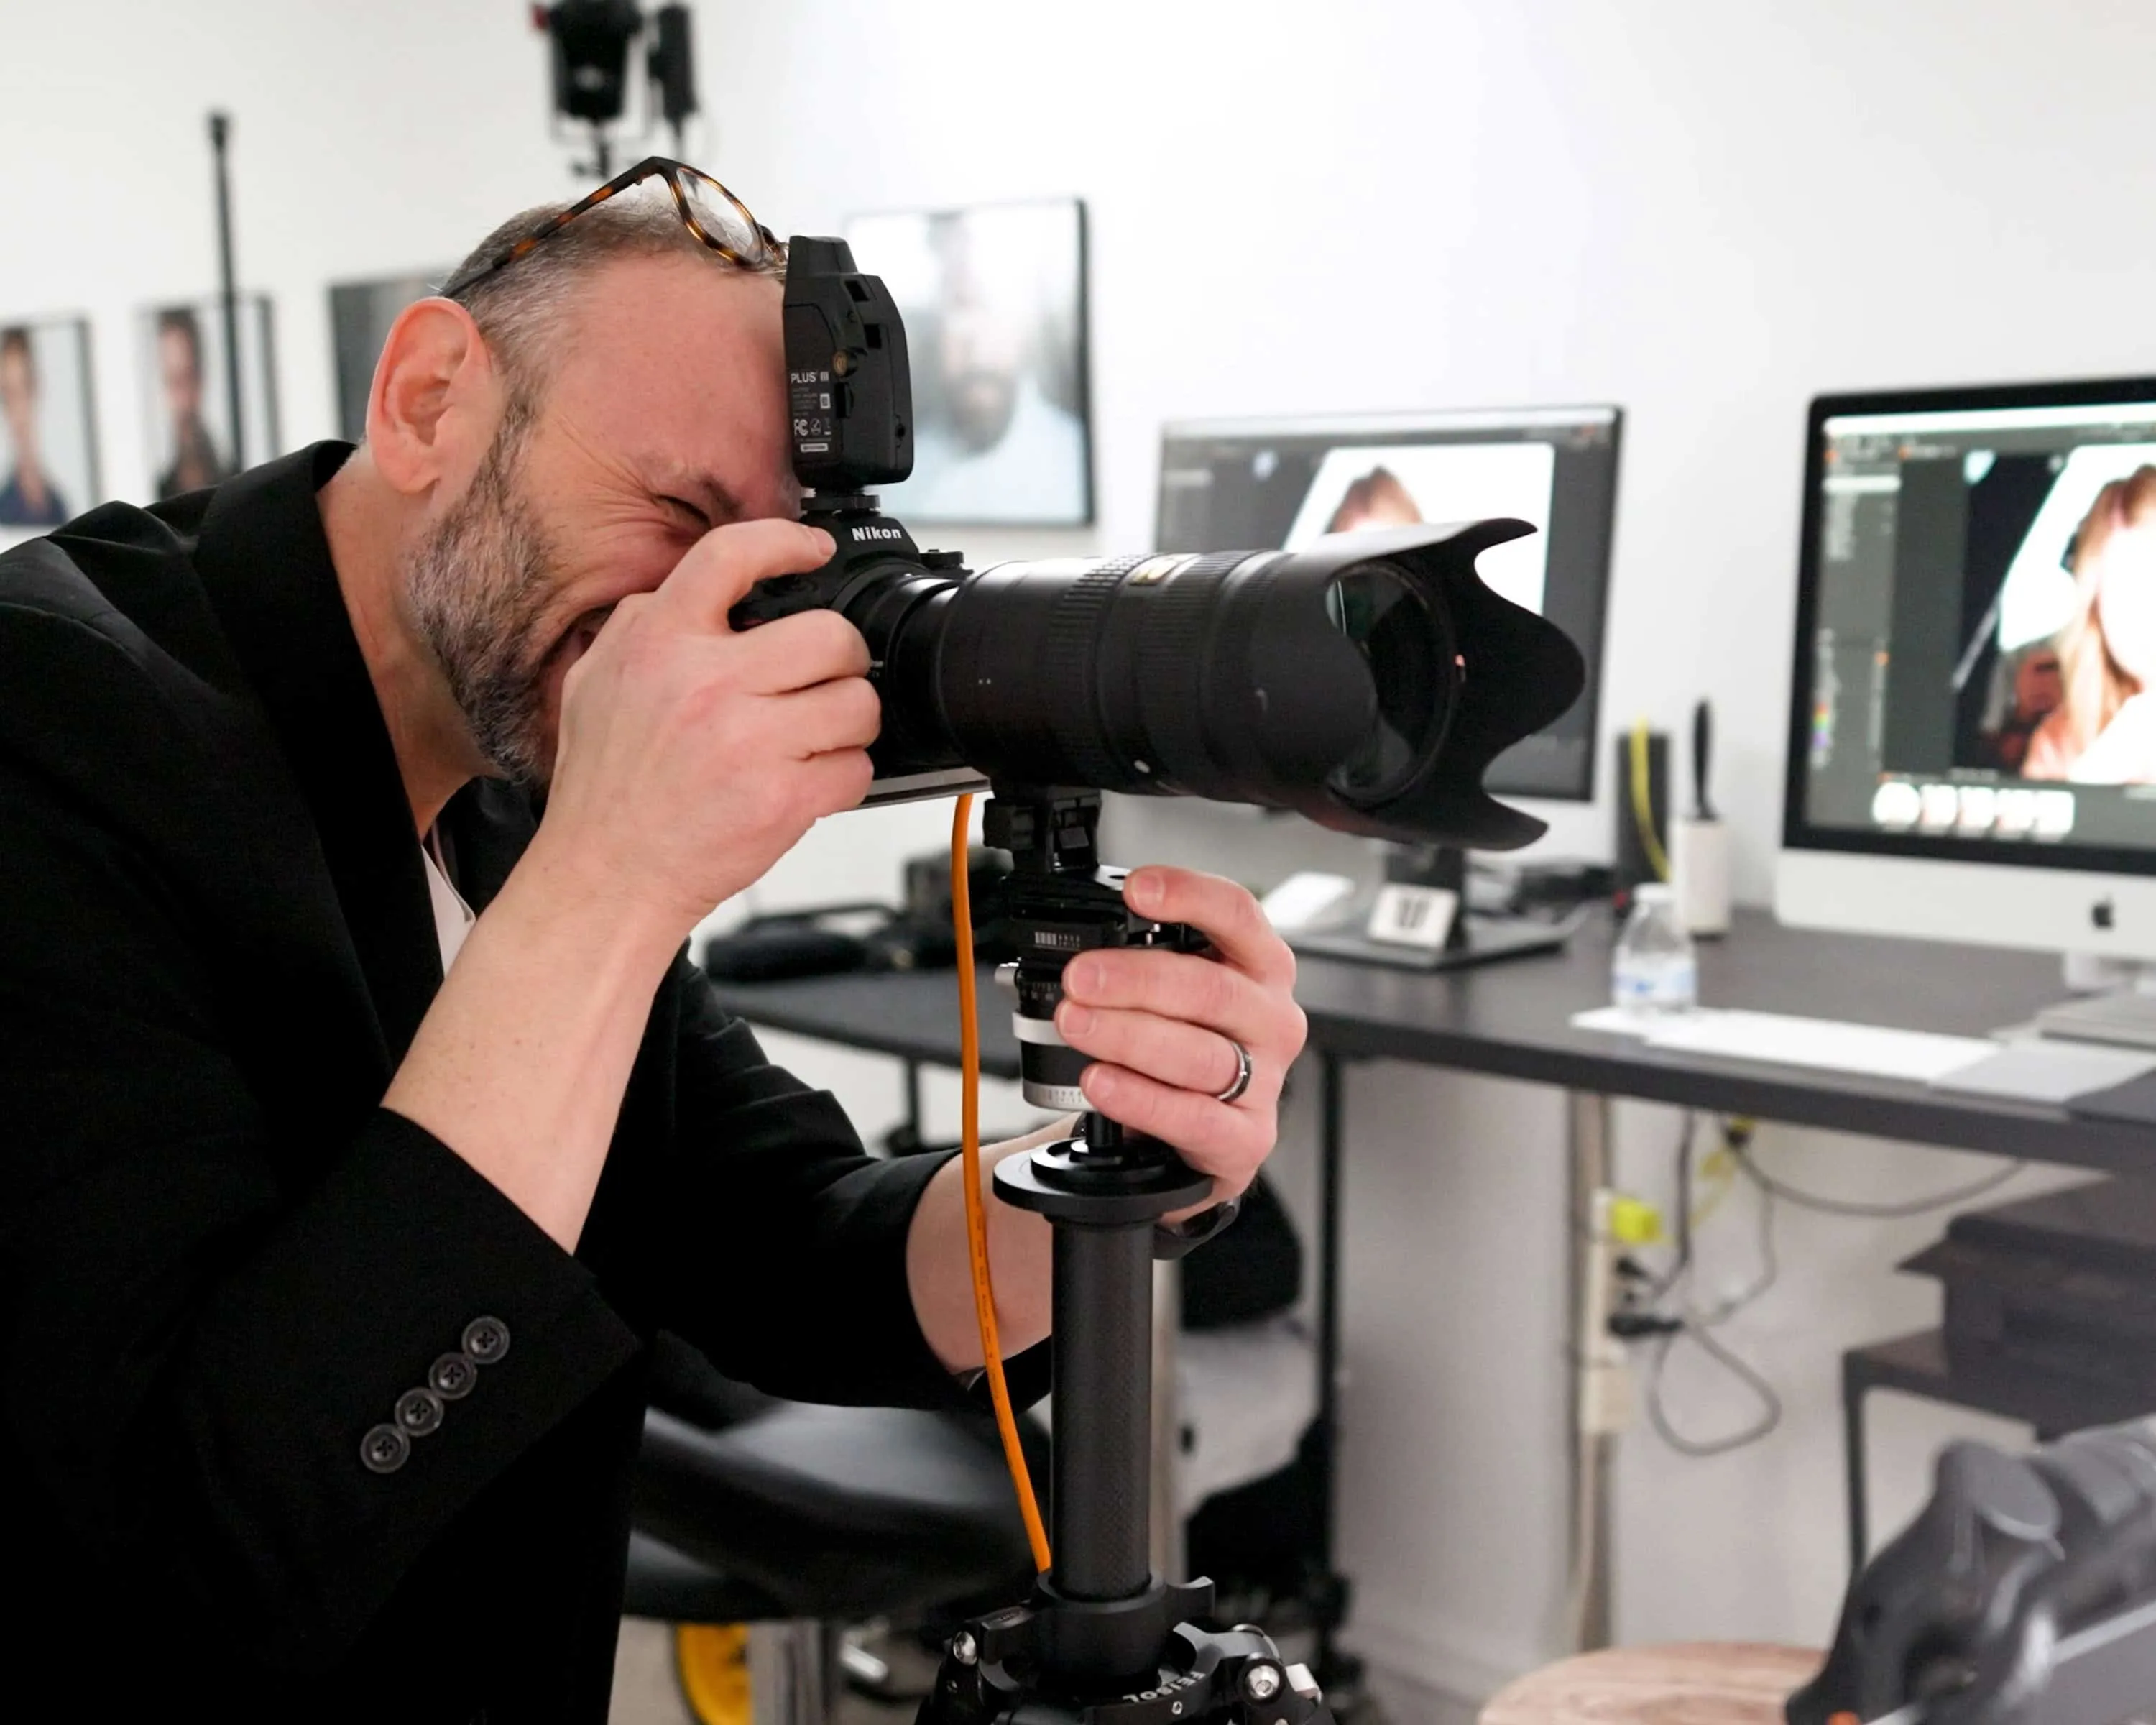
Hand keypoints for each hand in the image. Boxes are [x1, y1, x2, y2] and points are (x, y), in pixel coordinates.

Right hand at [533, 519, 877, 932]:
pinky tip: (807, 784)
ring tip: (815, 739)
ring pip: (857, 703)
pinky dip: (843, 777)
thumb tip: (705, 590)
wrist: (606, 876)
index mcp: (659, 643)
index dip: (786, 542)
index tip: (815, 550)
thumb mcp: (595, 682)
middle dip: (840, 660)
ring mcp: (749, 742)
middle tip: (824, 679)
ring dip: (848, 723)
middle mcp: (707, 684)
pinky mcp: (782, 798)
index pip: (731, 556)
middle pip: (830, 635)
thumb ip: (645, 625)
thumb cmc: (604, 789)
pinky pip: (856, 768)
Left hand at [1053, 867, 1306, 1204]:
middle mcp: (1271, 1018)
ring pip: (1199, 1054)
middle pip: (1212, 989)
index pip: (1238, 915)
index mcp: (1258, 966)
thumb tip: (1077, 944)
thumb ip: (1145, 960)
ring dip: (1129, 1035)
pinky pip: (1193, 1117)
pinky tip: (1102, 1082)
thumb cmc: (1183, 1044)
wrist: (1190, 1132)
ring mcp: (1265, 1081)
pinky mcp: (1246, 1139)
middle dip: (1138, 979)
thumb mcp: (1175, 993)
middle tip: (1081, 977)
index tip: (1136, 890)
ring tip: (1077, 1023)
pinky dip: (1140, 1099)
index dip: (1189, 896)